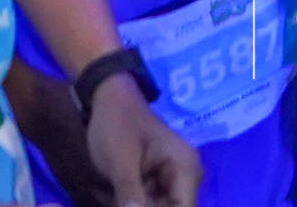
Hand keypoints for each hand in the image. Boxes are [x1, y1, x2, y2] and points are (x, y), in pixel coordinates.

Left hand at [83, 69, 201, 206]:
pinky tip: (115, 192)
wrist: (109, 99)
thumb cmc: (117, 124)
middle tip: (118, 193)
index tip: (131, 204)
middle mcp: (187, 178)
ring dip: (135, 205)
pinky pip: (151, 203)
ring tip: (114, 189)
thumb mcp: (120, 162)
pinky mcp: (160, 182)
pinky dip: (133, 203)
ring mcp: (174, 181)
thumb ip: (130, 194)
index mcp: (186, 170)